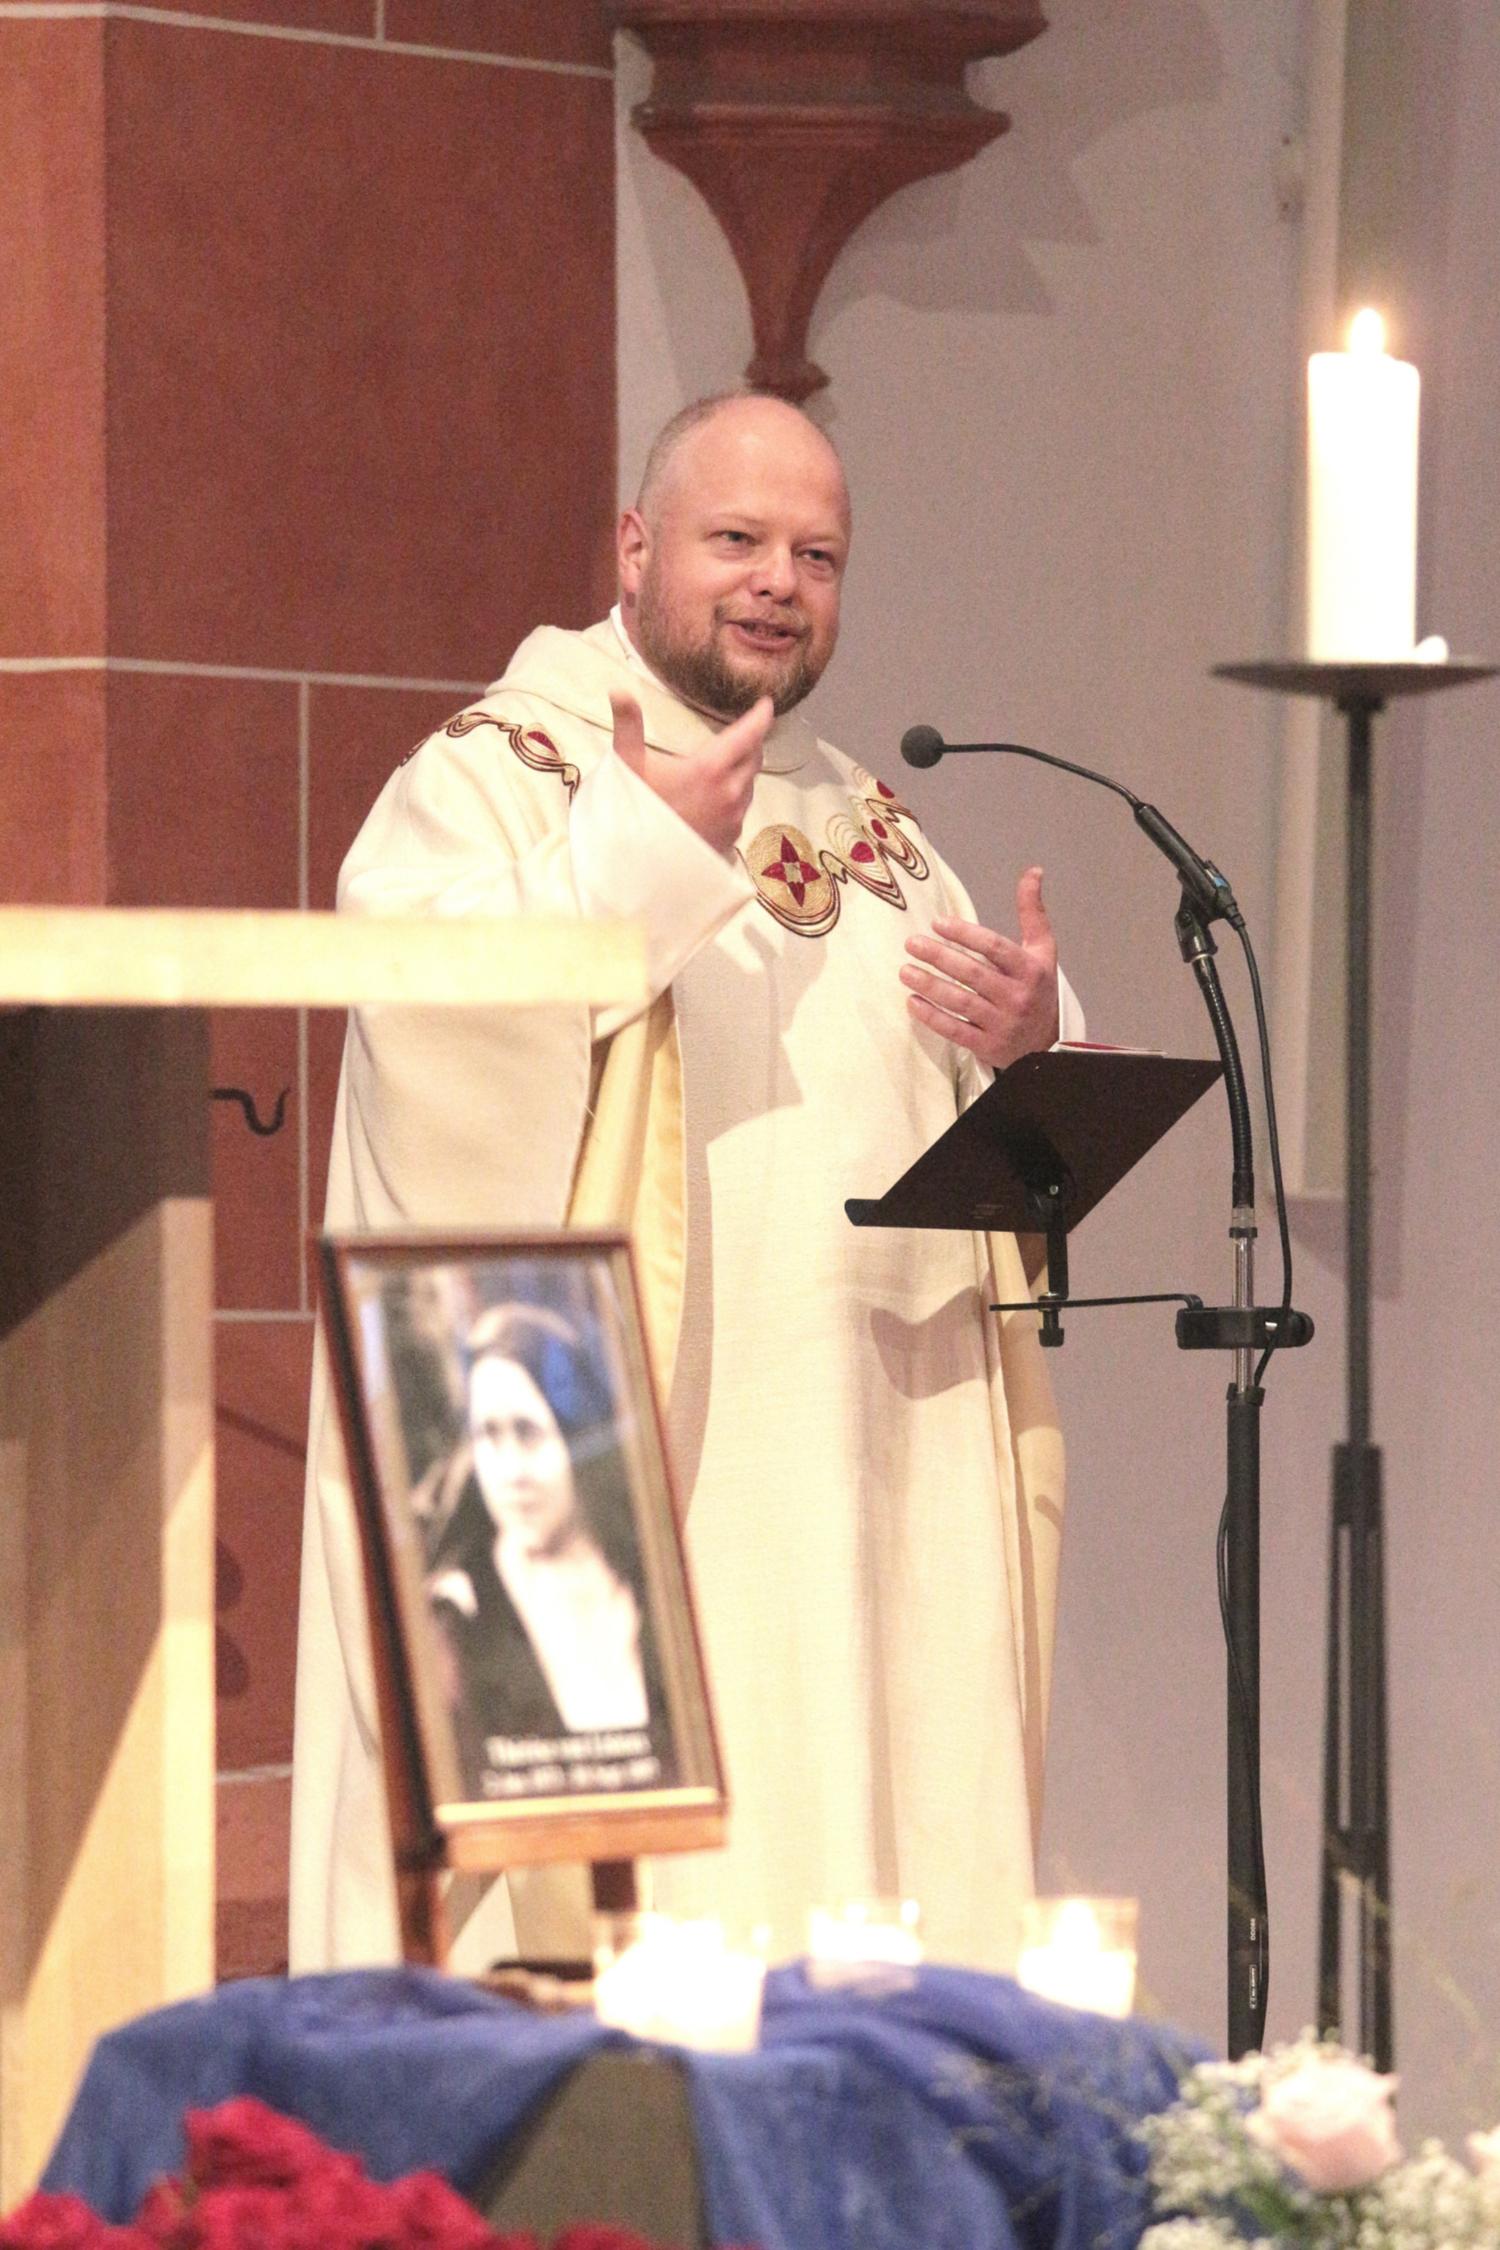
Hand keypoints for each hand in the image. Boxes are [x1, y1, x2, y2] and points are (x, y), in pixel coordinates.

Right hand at [610, 691, 771, 855]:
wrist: (640, 866)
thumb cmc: (634, 812)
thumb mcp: (628, 765)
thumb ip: (628, 725)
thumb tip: (618, 690)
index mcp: (711, 768)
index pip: (750, 734)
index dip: (761, 716)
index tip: (767, 704)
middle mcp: (730, 792)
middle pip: (754, 758)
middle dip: (753, 741)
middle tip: (747, 731)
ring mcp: (734, 818)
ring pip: (750, 784)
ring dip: (744, 770)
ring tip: (730, 764)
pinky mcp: (731, 838)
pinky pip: (742, 809)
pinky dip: (736, 795)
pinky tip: (719, 797)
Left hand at [900, 867, 1058, 1067]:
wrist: (1045, 1045)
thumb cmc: (1037, 989)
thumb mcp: (1043, 951)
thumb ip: (1033, 912)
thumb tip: (1033, 871)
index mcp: (1030, 970)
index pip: (995, 948)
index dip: (966, 934)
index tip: (938, 923)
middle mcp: (1017, 997)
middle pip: (973, 974)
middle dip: (940, 957)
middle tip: (911, 943)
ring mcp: (1002, 1023)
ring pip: (961, 1002)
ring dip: (930, 986)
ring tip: (905, 971)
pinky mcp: (987, 1046)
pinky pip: (955, 1030)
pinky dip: (932, 1017)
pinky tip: (912, 1002)